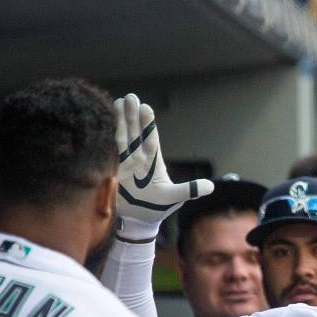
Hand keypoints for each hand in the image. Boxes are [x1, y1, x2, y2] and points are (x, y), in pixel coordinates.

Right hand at [114, 93, 212, 239]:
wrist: (138, 220)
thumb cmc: (157, 208)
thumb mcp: (174, 198)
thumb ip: (189, 190)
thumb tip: (210, 186)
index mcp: (154, 162)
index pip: (151, 139)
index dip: (148, 124)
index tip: (145, 107)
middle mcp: (140, 159)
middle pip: (136, 133)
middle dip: (132, 116)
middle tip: (130, 97)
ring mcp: (127, 163)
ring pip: (124, 138)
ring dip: (121, 121)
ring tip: (119, 101)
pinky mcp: (116, 170)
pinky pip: (112, 150)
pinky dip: (109, 136)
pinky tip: (106, 121)